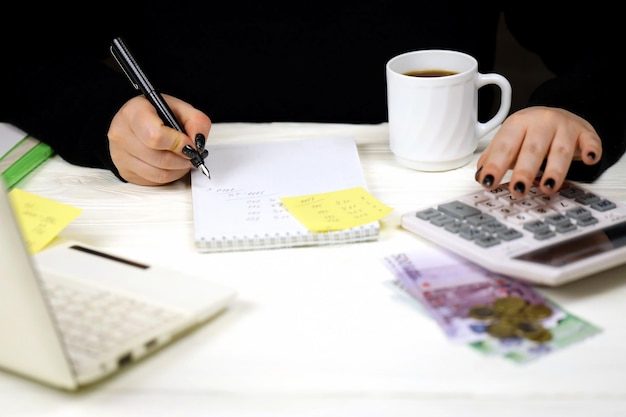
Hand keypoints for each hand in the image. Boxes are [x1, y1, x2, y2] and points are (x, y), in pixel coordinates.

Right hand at [107, 94, 211, 185]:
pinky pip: (154, 181)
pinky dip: (170, 176)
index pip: (155, 136)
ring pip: (159, 174)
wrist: (136, 121)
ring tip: (184, 159)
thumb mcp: (180, 108)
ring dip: (179, 170)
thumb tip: (198, 143)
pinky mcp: (126, 172)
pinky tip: (173, 165)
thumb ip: (196, 122)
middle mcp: (121, 134)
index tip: (190, 144)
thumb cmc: (156, 114)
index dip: (178, 144)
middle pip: (159, 159)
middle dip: (183, 159)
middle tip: (192, 154)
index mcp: (134, 113)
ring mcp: (120, 155)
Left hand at [475, 106, 601, 196]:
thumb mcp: (509, 140)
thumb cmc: (530, 133)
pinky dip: (591, 150)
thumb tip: (480, 175)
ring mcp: (564, 127)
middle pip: (532, 149)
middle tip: (517, 190)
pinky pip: (590, 141)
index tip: (488, 182)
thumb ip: (494, 157)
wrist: (558, 115)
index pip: (504, 146)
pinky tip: (589, 160)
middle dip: (524, 171)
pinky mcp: (584, 132)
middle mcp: (541, 122)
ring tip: (547, 187)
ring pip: (560, 150)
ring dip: (554, 170)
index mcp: (517, 124)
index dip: (496, 165)